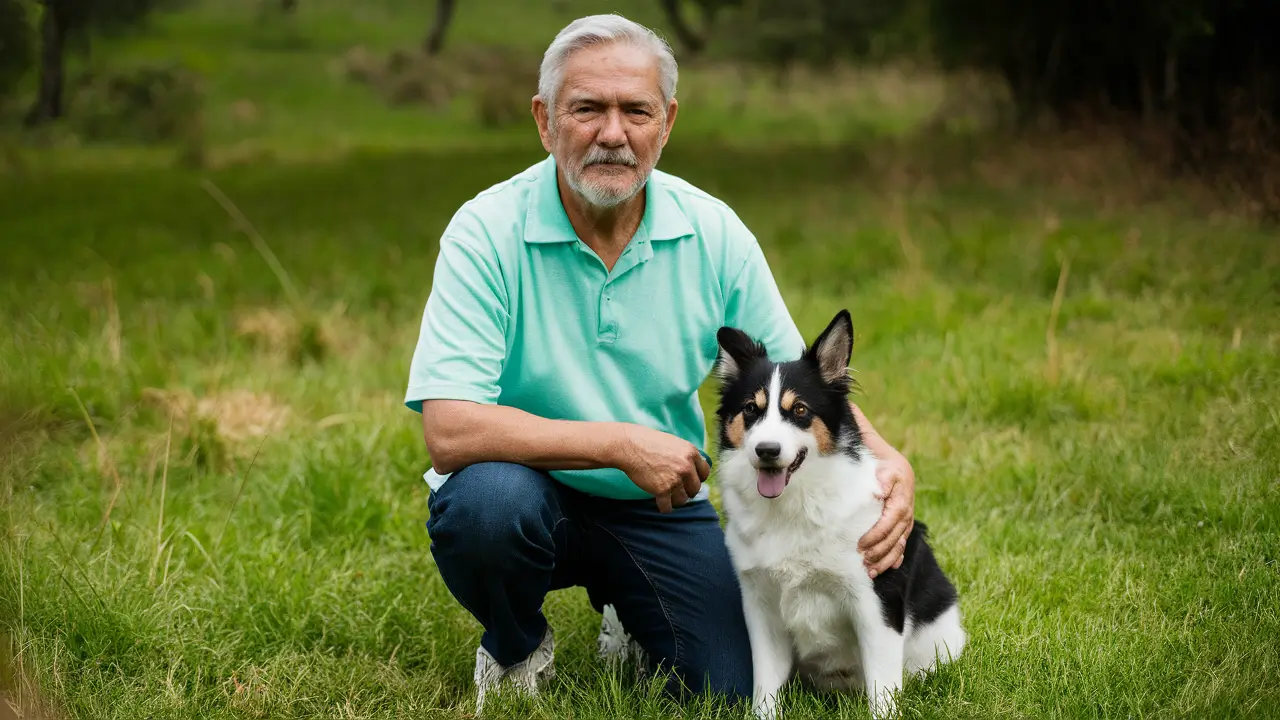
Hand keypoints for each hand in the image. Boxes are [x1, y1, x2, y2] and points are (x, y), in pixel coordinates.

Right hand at [613, 425, 709, 512]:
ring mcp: (675, 479)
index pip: (705, 472)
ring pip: (683, 499)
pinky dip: (664, 508)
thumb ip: (685, 455)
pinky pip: (668, 507)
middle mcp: (686, 466)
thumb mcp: (673, 443)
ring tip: (668, 496)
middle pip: (695, 488)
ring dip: (676, 500)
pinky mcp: (662, 490)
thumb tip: (693, 468)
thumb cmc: (648, 442)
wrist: (629, 446)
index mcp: (691, 452)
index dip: (697, 478)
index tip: (690, 481)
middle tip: (677, 489)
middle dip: (687, 490)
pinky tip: (661, 504)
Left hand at [857, 449, 914, 577]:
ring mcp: (906, 522)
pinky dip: (895, 558)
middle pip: (893, 539)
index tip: (860, 545)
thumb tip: (879, 491)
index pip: (888, 524)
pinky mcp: (903, 525)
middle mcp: (906, 514)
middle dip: (879, 553)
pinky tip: (889, 567)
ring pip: (898, 545)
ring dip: (886, 560)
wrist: (895, 465)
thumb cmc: (885, 467)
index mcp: (901, 502)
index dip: (875, 536)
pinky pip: (902, 544)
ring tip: (871, 571)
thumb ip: (883, 480)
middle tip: (863, 562)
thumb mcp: (884, 469)